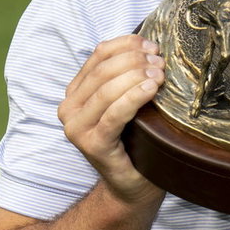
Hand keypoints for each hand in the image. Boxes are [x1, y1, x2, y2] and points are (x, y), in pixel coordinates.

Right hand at [57, 35, 166, 205]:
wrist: (131, 184)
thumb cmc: (134, 139)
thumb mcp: (127, 100)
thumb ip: (126, 75)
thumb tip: (149, 46)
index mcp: (75, 92)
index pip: (99, 55)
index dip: (127, 45)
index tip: (153, 45)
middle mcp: (68, 109)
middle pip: (103, 71)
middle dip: (135, 60)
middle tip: (161, 61)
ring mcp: (76, 128)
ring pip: (107, 90)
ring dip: (136, 76)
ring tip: (160, 74)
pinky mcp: (91, 144)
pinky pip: (114, 114)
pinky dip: (134, 97)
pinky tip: (151, 89)